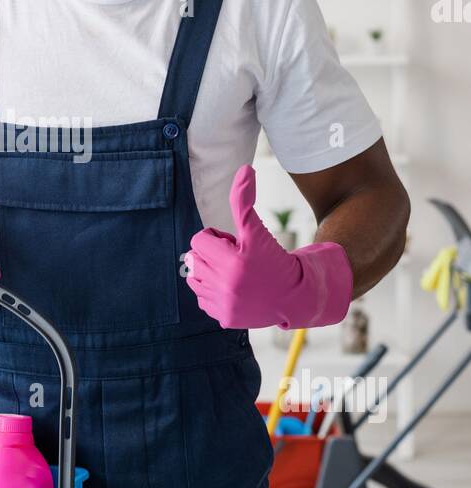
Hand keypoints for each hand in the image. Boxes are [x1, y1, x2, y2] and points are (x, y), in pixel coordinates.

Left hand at [184, 164, 352, 329]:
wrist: (293, 295)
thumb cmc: (273, 258)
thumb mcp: (257, 229)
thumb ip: (244, 201)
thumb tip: (244, 169)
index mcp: (231, 261)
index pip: (199, 240)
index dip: (216, 239)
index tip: (234, 244)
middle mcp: (225, 285)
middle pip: (195, 259)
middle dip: (213, 255)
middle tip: (236, 259)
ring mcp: (223, 304)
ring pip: (194, 278)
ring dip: (209, 272)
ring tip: (233, 274)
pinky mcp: (223, 319)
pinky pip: (202, 299)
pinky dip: (213, 293)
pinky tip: (234, 290)